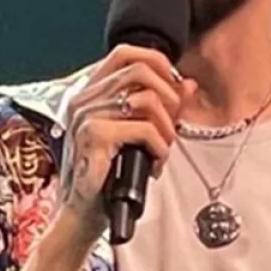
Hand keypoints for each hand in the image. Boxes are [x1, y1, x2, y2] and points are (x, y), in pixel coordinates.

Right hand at [59, 44, 193, 235]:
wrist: (82, 217)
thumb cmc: (106, 178)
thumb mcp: (136, 136)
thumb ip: (161, 107)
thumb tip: (188, 85)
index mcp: (89, 93)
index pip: (124, 53)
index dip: (156, 61)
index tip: (173, 86)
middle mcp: (83, 100)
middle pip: (140, 71)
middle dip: (168, 96)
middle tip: (172, 125)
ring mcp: (85, 117)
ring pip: (146, 100)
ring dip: (166, 127)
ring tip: (163, 148)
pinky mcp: (93, 138)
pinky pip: (144, 130)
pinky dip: (160, 147)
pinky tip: (155, 163)